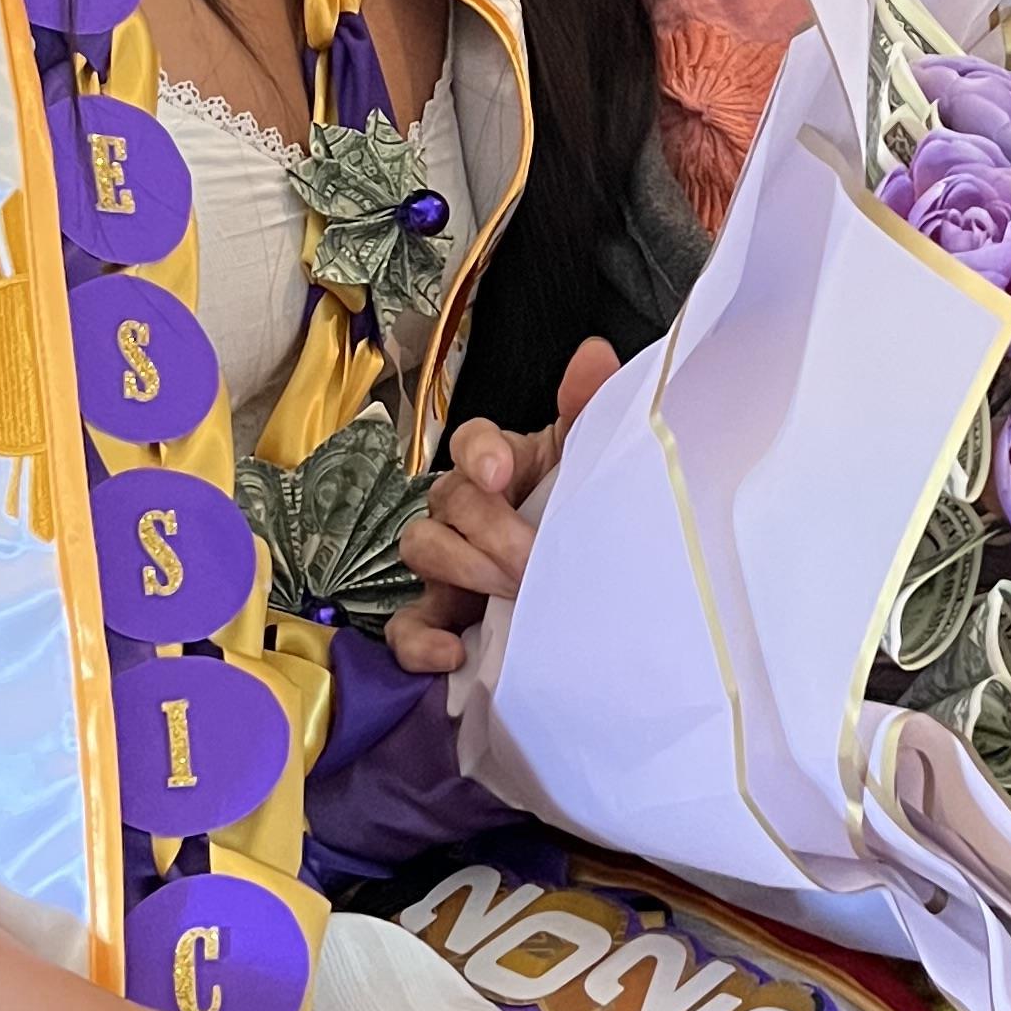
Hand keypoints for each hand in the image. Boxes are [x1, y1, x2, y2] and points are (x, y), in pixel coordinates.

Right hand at [388, 337, 618, 673]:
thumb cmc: (588, 514)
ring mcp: (447, 564)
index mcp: (504, 464)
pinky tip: (454, 655)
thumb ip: (592, 408)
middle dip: (488, 528)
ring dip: (462, 570)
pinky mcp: (441, 619)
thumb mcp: (595, 463)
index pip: (470, 440)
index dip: (479, 452)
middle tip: (532, 561)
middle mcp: (465, 509)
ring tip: (510, 595)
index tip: (500, 473)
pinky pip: (407, 628)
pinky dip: (420, 644)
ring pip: (420, 549)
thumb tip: (595, 354)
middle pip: (447, 499)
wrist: (603, 591)